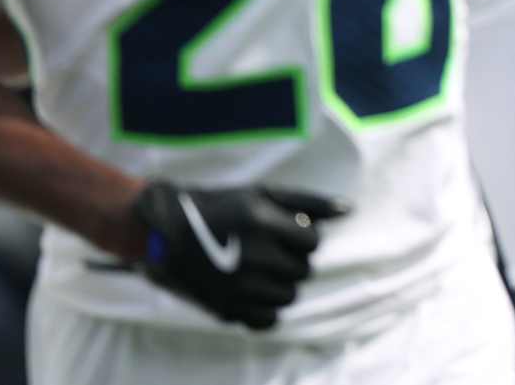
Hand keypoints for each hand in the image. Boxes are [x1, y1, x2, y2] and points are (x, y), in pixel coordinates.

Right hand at [132, 182, 348, 329]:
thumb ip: (308, 202)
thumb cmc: (219, 207)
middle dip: (291, 259)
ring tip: (258, 268)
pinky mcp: (226, 309)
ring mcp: (238, 287)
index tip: (283, 231)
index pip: (312, 242)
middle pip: (303, 271)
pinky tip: (250, 289)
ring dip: (280, 283)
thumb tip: (350, 209)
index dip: (301, 236)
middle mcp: (252, 257)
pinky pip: (268, 319)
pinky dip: (265, 308)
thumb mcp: (262, 195)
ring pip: (289, 295)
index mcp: (262, 223)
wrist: (164, 233)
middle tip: (268, 249)